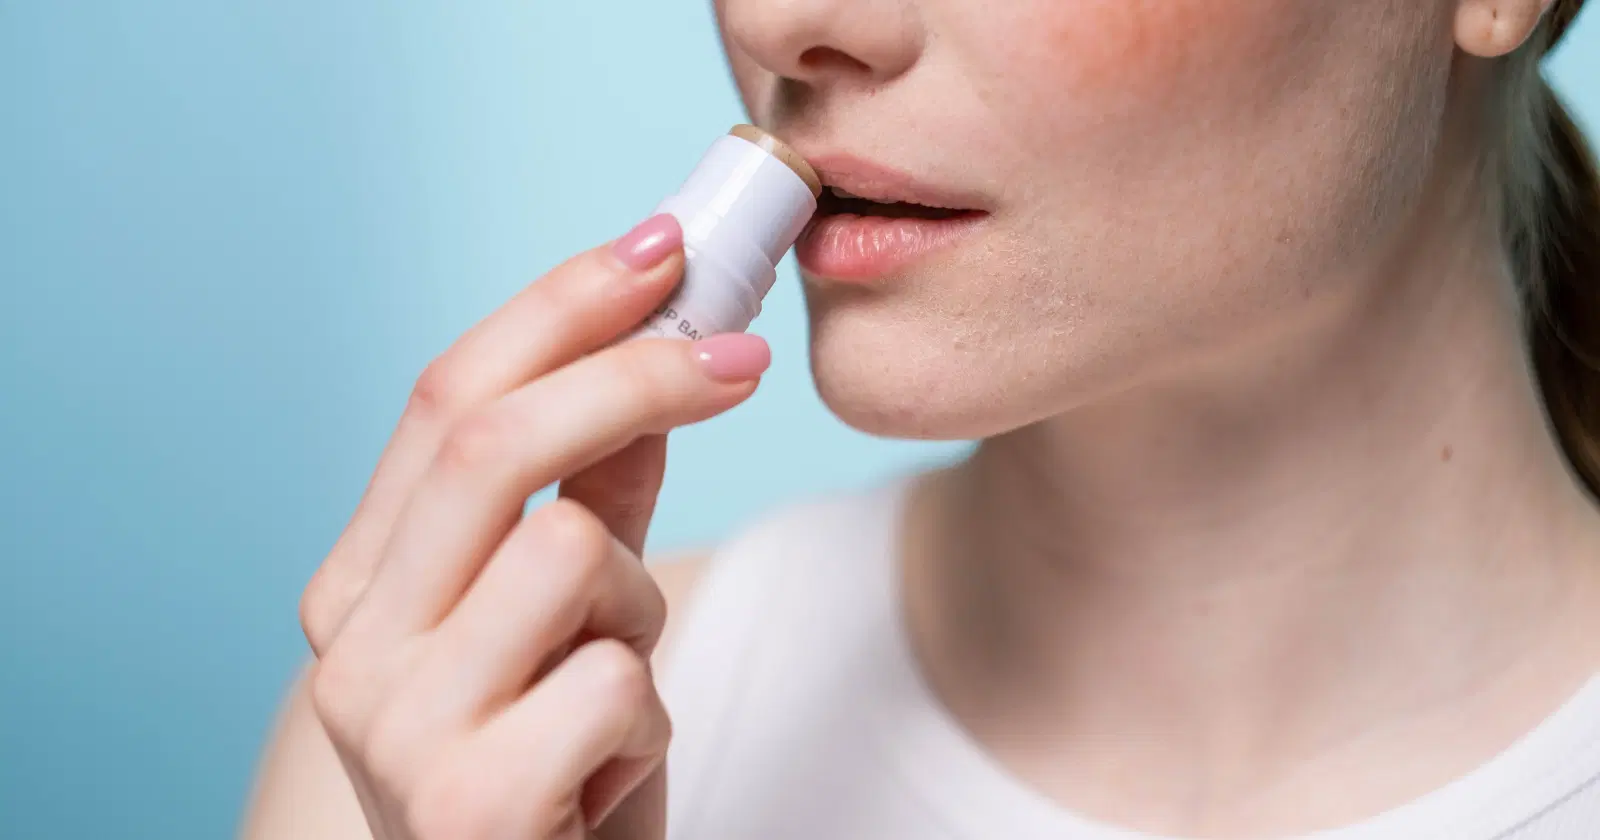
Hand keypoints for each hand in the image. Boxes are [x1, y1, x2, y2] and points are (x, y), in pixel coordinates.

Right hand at [298, 215, 767, 838]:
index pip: (442, 399)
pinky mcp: (470, 803)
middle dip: (634, 373)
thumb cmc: (553, 779)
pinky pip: (616, 679)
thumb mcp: (572, 622)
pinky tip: (607, 778)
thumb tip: (654, 357)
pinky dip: (645, 718)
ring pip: (570, 553)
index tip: (662, 251)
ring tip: (615, 689)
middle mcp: (350, 647)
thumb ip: (593, 498)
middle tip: (742, 359)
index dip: (558, 308)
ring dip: (638, 611)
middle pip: (491, 440)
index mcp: (357, 588)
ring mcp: (395, 727)